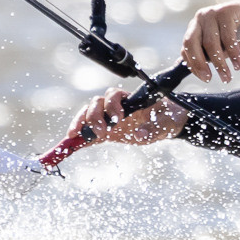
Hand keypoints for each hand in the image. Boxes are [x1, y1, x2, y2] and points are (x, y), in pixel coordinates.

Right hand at [58, 85, 186, 148]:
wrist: (168, 123)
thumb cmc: (167, 118)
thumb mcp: (164, 123)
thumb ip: (152, 128)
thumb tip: (139, 134)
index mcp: (129, 99)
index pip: (113, 95)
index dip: (112, 105)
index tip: (118, 119)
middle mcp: (116, 106)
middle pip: (96, 103)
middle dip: (94, 116)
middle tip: (100, 131)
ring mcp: (109, 118)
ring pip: (89, 115)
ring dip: (82, 124)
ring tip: (75, 136)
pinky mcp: (107, 132)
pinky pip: (90, 133)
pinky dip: (80, 138)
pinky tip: (71, 145)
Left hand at [180, 0, 239, 82]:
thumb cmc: (238, 30)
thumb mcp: (221, 45)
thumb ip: (210, 55)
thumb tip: (203, 73)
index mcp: (195, 27)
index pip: (186, 48)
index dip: (193, 65)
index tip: (204, 78)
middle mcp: (200, 18)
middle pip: (191, 43)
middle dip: (199, 64)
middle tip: (208, 78)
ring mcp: (212, 13)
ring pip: (210, 43)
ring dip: (220, 64)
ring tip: (227, 76)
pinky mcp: (225, 11)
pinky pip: (227, 38)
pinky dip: (233, 54)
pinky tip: (237, 64)